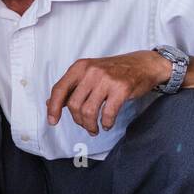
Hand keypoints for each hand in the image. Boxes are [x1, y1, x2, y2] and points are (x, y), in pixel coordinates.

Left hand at [46, 51, 169, 134]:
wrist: (143, 64)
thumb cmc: (114, 71)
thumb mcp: (88, 73)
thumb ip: (71, 88)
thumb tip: (50, 103)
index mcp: (79, 67)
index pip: (59, 89)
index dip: (53, 108)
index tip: (52, 121)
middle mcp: (91, 71)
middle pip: (74, 104)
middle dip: (77, 120)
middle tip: (84, 125)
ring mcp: (106, 80)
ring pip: (88, 111)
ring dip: (90, 125)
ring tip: (94, 129)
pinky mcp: (121, 88)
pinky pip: (108, 113)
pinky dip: (106, 123)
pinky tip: (107, 125)